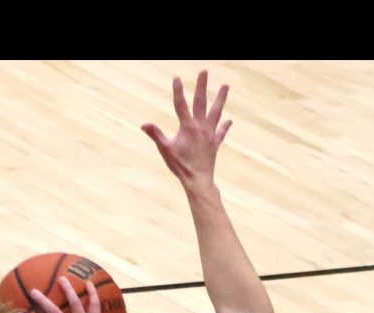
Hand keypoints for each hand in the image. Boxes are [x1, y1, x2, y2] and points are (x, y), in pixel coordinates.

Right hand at [142, 69, 231, 186]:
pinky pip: (221, 132)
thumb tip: (144, 124)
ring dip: (220, 98)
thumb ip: (156, 135)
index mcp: (187, 127)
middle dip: (202, 85)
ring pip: (216, 112)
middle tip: (204, 71)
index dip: (177, 91)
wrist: (198, 180)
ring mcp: (209, 134)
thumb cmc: (180, 166)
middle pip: (201, 101)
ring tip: (226, 86)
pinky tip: (229, 120)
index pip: (181, 105)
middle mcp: (200, 127)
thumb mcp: (165, 149)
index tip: (176, 78)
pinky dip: (225, 126)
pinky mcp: (215, 143)